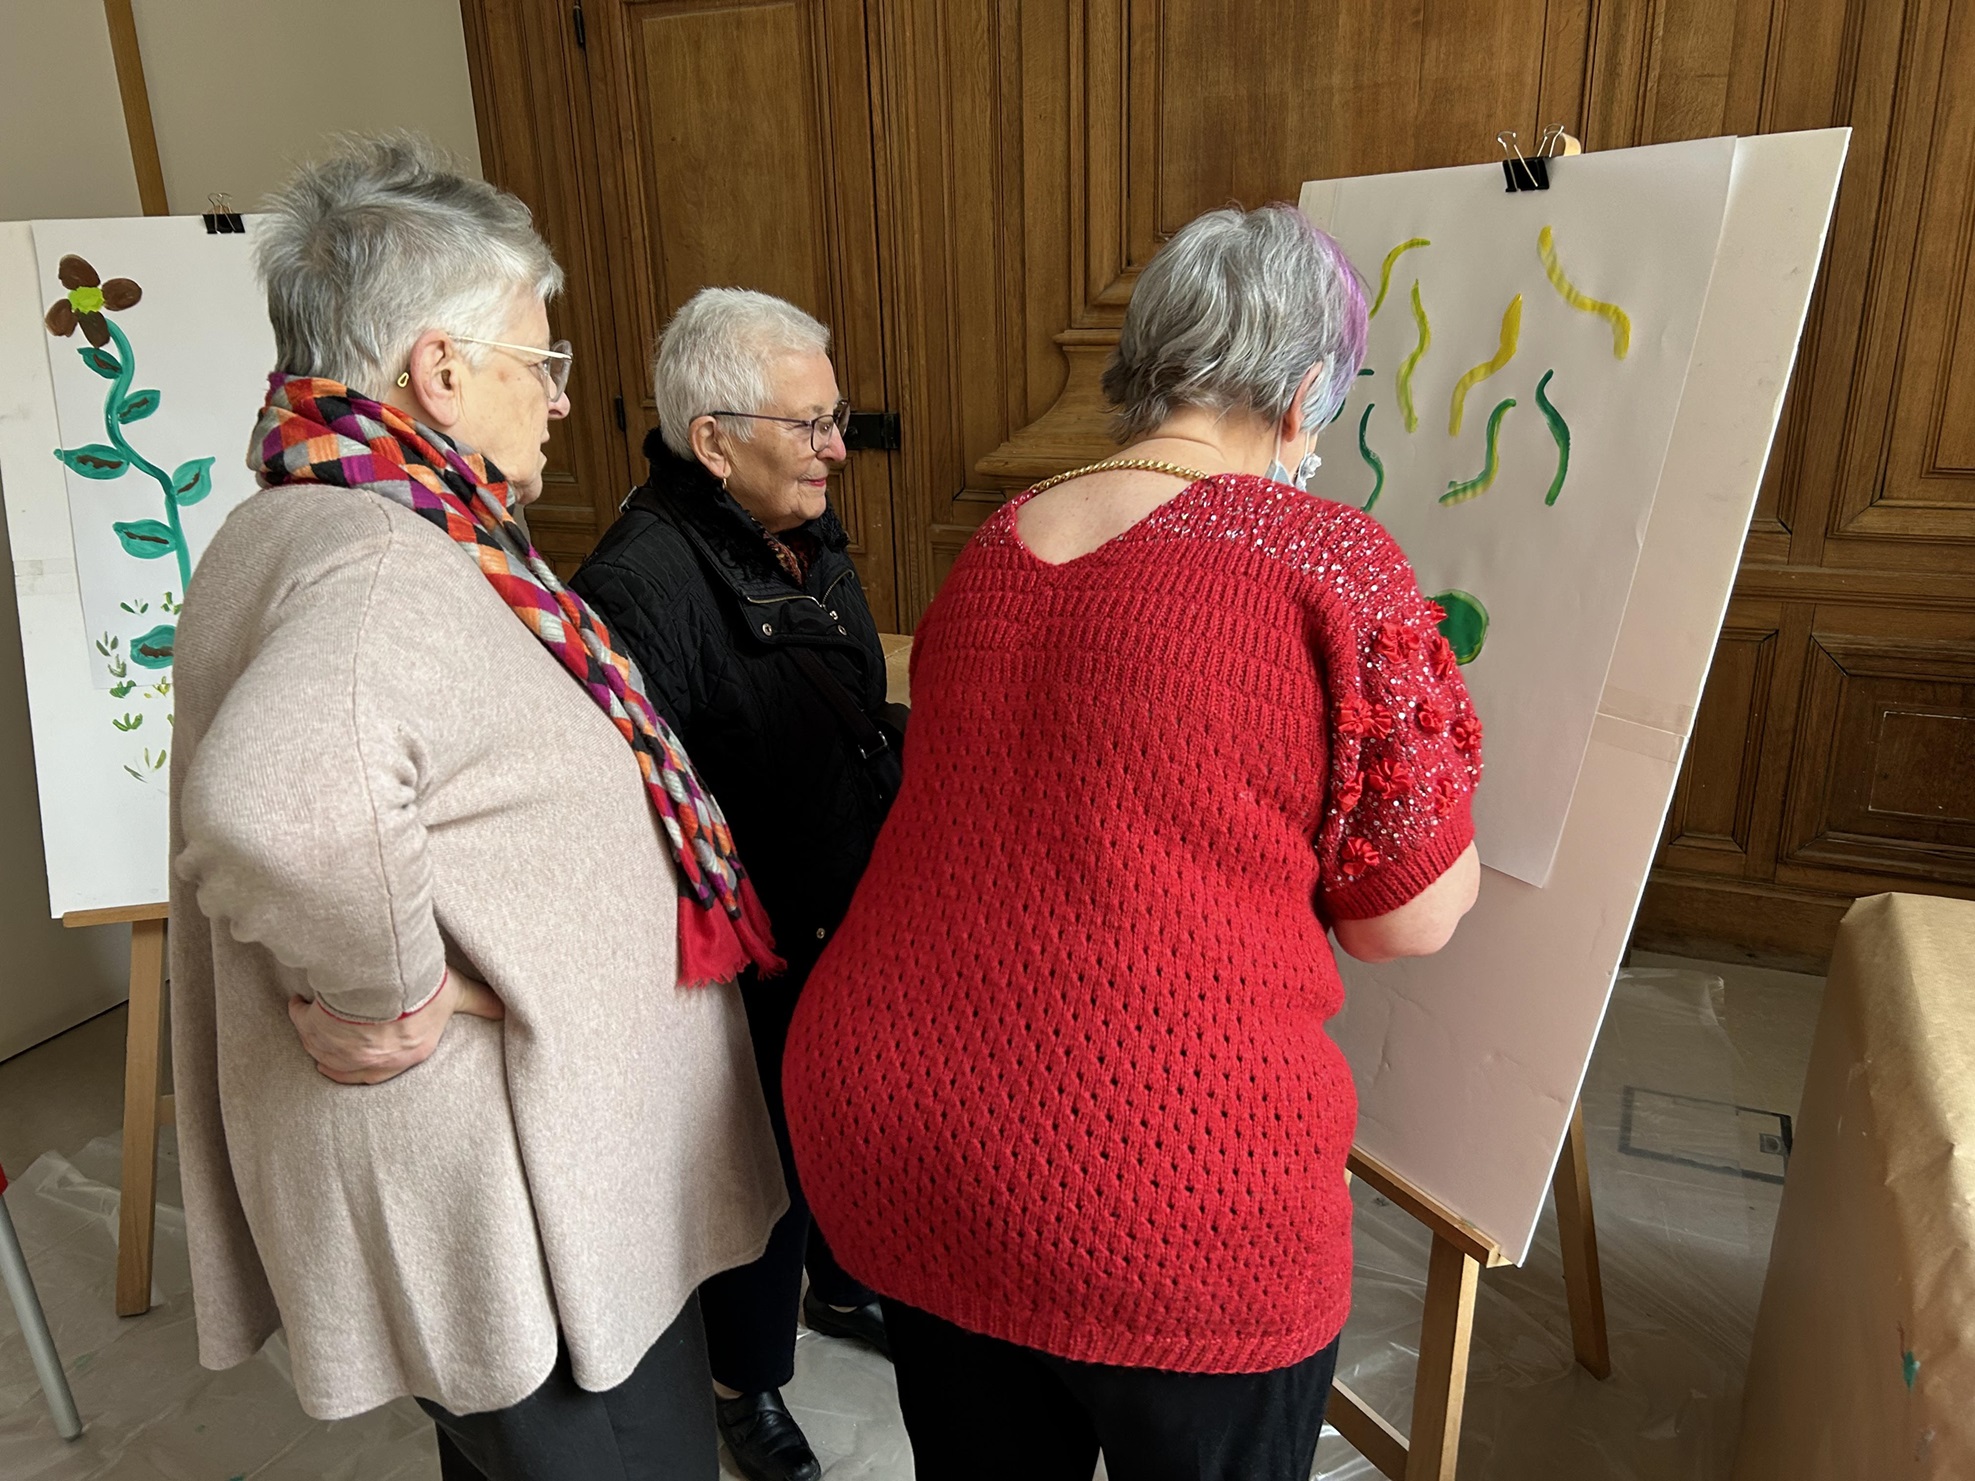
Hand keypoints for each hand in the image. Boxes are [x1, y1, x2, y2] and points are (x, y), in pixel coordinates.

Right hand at [287, 968, 504, 1085]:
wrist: (380, 980)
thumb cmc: (420, 988)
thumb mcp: (456, 993)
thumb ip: (479, 1002)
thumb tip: (507, 1009)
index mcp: (407, 1056)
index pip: (390, 1068)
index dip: (379, 1058)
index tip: (372, 1048)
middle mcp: (371, 1061)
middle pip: (351, 1069)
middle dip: (345, 1060)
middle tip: (338, 1048)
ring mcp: (340, 1050)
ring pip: (324, 1054)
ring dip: (322, 1041)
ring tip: (320, 1024)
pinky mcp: (315, 1030)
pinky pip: (304, 1027)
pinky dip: (301, 1016)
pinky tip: (302, 1003)